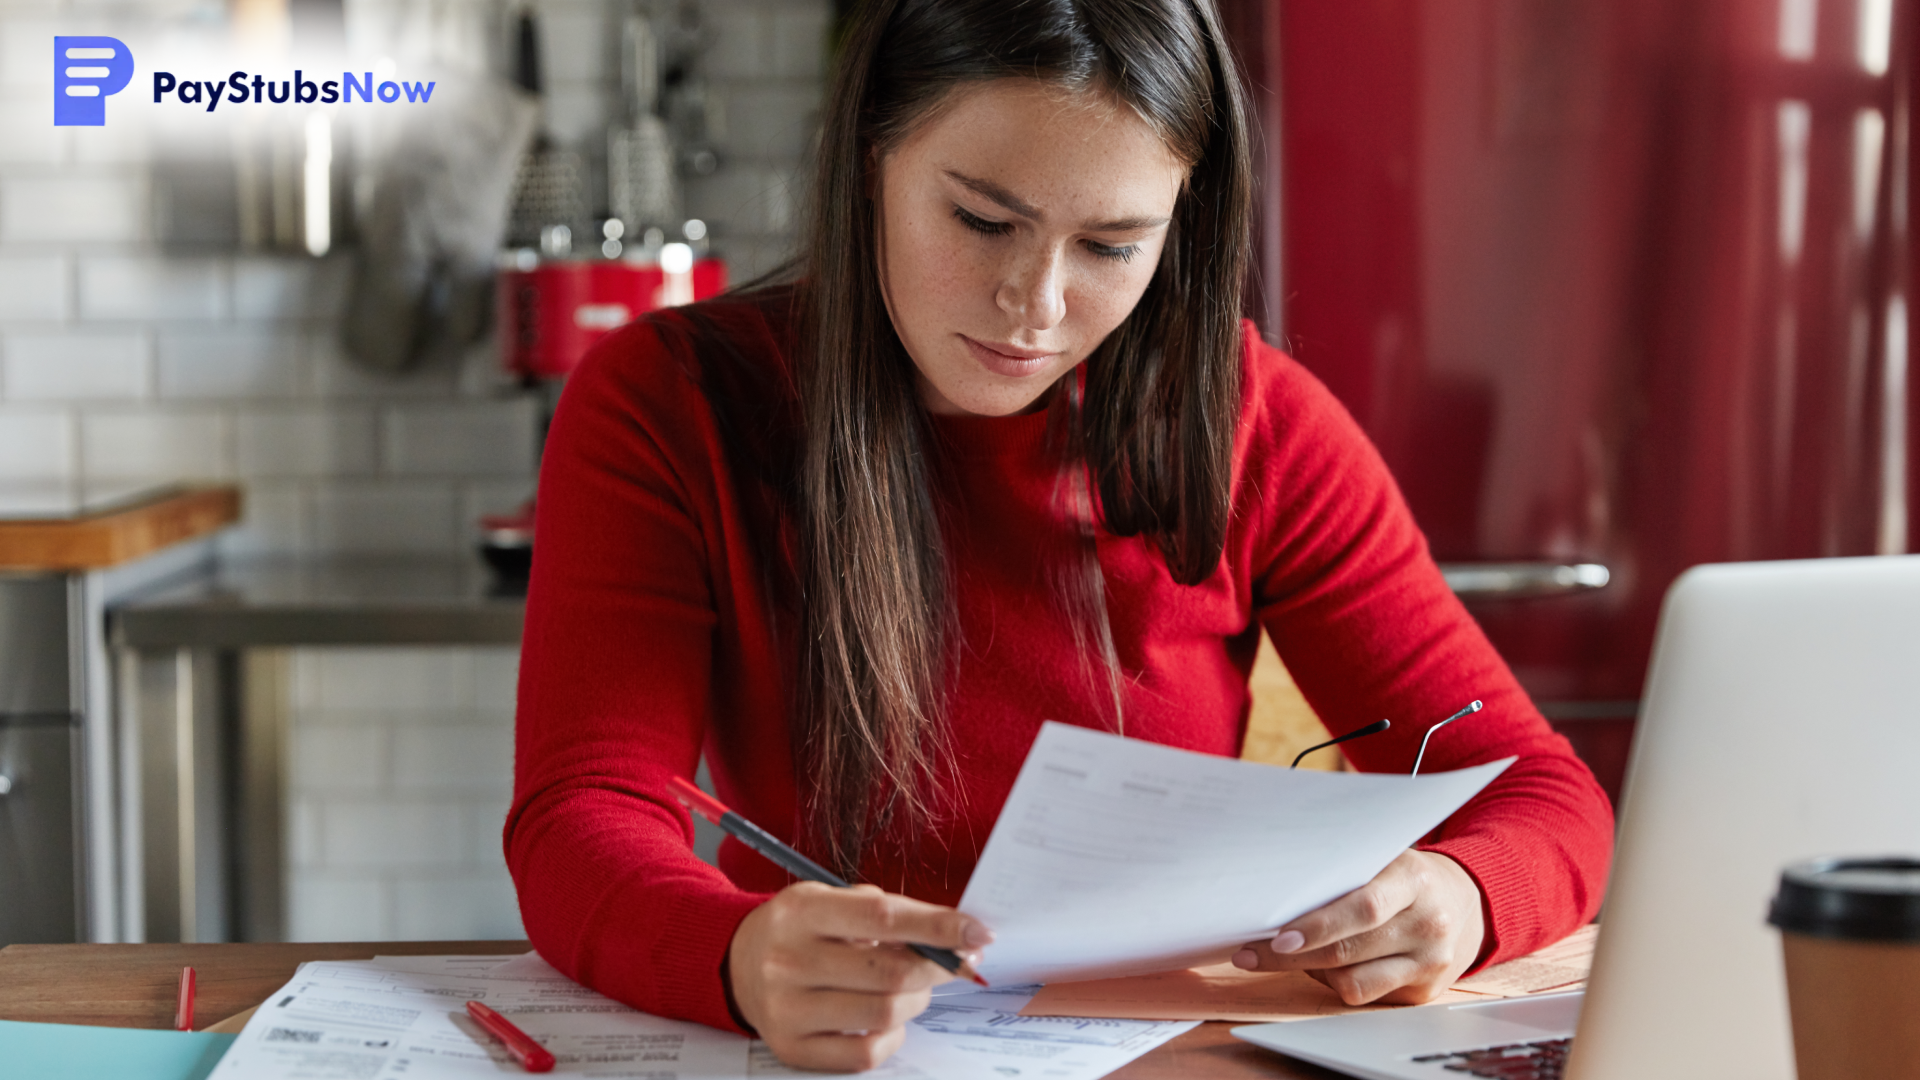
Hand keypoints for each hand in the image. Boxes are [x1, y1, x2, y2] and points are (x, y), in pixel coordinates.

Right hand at [727, 882, 992, 1070]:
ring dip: (916, 999)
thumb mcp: (830, 899)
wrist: (739, 964)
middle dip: (937, 967)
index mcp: (801, 912)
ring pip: (884, 1014)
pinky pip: (866, 1053)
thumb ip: (886, 912)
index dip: (939, 925)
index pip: (883, 916)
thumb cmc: (800, 929)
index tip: (978, 932)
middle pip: (890, 972)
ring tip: (912, 985)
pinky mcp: (792, 1048)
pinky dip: (892, 1036)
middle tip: (953, 961)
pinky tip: (886, 1018)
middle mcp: (788, 961)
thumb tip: (954, 936)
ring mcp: (788, 1010)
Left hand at [1230, 849, 1485, 1004]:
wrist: (1464, 902)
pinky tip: (1324, 965)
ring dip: (1309, 971)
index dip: (1318, 926)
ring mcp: (1429, 963)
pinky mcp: (1424, 992)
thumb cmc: (1405, 876)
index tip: (1278, 936)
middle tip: (1249, 954)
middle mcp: (1428, 924)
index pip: (1364, 908)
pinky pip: (1365, 995)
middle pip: (1349, 951)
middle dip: (1291, 956)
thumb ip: (1343, 870)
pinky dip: (1336, 981)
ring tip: (1284, 955)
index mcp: (1414, 880)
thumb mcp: (1384, 858)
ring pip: (1353, 983)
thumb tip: (1277, 886)